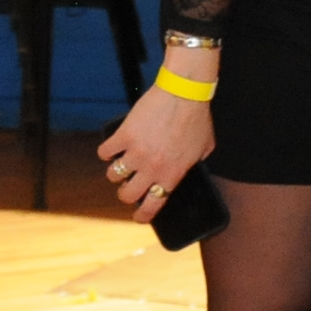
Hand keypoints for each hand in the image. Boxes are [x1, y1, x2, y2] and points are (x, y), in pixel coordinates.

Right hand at [96, 83, 216, 219]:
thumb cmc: (197, 119)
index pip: (153, 205)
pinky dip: (106, 152)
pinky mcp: (123, 136)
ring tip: (121, 164)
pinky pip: (104, 152)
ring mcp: (136, 153)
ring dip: (115, 172)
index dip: (142, 215)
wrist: (184, 94)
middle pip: (127, 195)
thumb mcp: (205, 149)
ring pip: (113, 175)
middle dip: (125, 194)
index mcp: (172, 175)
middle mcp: (152, 169)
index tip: (138, 216)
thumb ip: (194, 163)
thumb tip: (189, 168)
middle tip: (128, 186)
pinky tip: (111, 148)